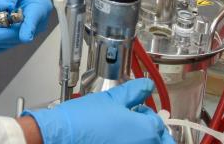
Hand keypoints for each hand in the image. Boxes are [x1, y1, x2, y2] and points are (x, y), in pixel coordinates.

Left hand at [0, 0, 51, 54]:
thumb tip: (2, 7)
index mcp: (38, 7)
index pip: (34, 19)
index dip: (28, 29)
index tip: (24, 37)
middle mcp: (35, 23)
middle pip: (19, 34)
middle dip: (0, 37)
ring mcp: (25, 30)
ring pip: (10, 41)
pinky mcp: (16, 34)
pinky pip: (6, 43)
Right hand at [24, 78, 174, 143]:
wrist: (61, 135)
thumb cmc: (82, 120)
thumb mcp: (110, 98)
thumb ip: (133, 91)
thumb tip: (146, 85)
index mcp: (146, 130)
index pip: (157, 122)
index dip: (146, 113)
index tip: (136, 110)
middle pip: (162, 141)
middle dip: (156, 133)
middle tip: (143, 125)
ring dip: (144, 139)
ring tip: (130, 133)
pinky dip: (129, 143)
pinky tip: (116, 138)